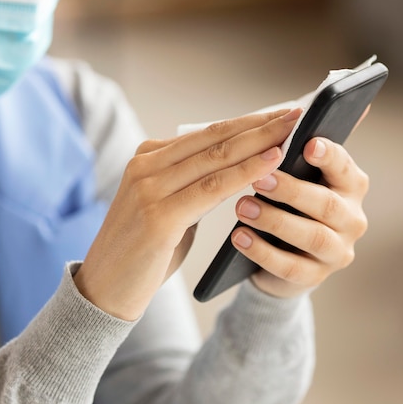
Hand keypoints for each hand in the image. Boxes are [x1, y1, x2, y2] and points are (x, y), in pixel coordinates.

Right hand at [74, 108, 302, 319]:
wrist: (106, 290)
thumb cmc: (144, 252)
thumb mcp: (169, 209)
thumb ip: (194, 187)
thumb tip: (238, 171)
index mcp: (147, 159)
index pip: (206, 134)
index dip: (247, 123)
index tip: (280, 115)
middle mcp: (145, 166)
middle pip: (214, 138)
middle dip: (259, 125)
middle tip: (296, 114)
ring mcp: (148, 188)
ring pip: (216, 158)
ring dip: (259, 142)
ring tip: (293, 131)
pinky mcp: (158, 215)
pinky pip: (212, 188)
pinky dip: (246, 172)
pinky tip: (272, 162)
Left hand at [231, 137, 369, 298]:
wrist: (284, 256)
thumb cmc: (290, 204)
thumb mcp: (297, 179)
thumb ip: (296, 154)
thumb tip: (292, 112)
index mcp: (350, 186)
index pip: (344, 167)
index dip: (329, 156)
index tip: (308, 144)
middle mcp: (352, 219)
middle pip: (327, 204)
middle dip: (291, 191)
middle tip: (258, 179)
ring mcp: (337, 251)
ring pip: (311, 236)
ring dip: (274, 220)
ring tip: (241, 207)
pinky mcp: (315, 276)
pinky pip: (290, 267)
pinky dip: (262, 252)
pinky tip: (238, 237)